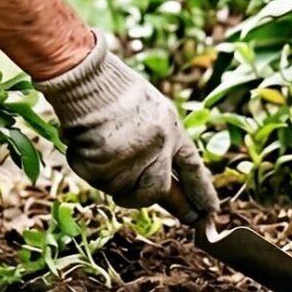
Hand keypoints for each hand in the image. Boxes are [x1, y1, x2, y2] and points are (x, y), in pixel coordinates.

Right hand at [37, 44, 219, 221]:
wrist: (86, 77)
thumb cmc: (112, 88)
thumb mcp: (150, 109)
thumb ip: (159, 142)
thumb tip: (162, 185)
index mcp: (172, 129)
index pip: (191, 169)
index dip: (200, 193)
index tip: (208, 214)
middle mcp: (158, 147)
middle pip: (157, 191)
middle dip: (144, 198)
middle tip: (131, 201)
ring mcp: (132, 158)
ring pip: (120, 190)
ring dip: (108, 177)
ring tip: (97, 148)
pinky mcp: (105, 165)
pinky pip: (95, 179)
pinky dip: (85, 166)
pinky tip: (83, 144)